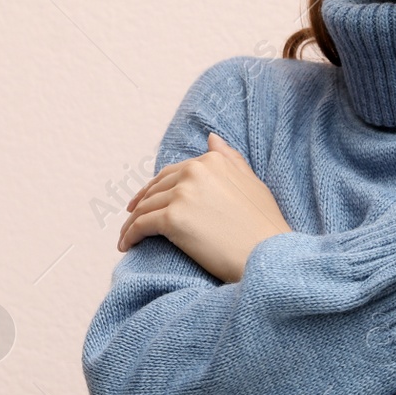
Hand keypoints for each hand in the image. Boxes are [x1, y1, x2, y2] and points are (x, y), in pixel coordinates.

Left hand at [117, 132, 293, 283]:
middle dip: (141, 204)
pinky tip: (126, 246)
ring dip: (132, 223)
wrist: (269, 256)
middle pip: (155, 188)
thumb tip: (211, 138)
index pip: (172, 173)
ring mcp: (183, 194)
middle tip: (131, 219)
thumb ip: (230, 159)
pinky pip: (141, 225)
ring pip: (145, 207)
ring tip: (126, 238)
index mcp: (211, 161)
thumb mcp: (251, 183)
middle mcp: (195, 171)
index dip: (156, 188)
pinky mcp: (173, 219)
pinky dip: (130, 236)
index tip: (145, 201)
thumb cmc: (264, 226)